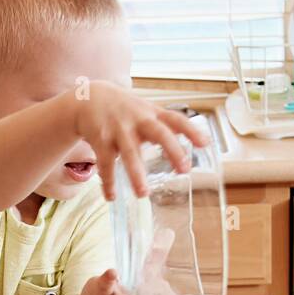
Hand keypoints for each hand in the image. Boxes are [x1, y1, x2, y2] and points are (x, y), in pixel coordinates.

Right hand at [70, 82, 208, 199]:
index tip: (205, 144)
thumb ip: (169, 126)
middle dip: (173, 150)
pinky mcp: (100, 139)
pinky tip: (111, 197)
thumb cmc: (125, 109)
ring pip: (130, 152)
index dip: (191, 130)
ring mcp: (119, 129)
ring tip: (143, 194)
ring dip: (136, 173)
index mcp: (152, 114)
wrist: (88, 97)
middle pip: (159, 133)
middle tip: (184, 170)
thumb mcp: (147, 111)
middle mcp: (138, 119)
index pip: (176, 119)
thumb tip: (201, 140)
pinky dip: (108, 182)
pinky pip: (105, 164)